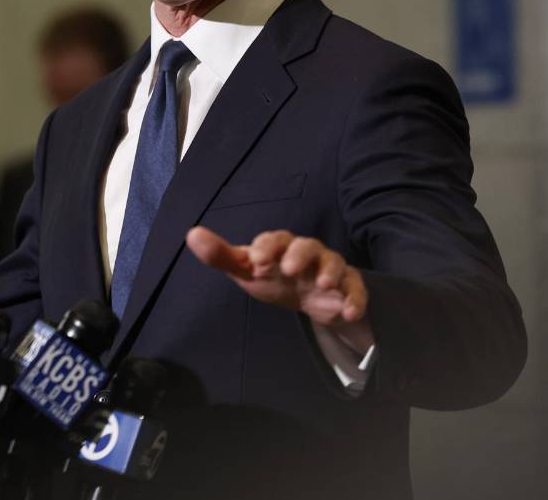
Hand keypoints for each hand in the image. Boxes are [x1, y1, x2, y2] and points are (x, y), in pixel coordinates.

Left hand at [186, 227, 373, 352]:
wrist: (309, 298)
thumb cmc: (273, 278)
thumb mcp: (247, 270)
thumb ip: (221, 255)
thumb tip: (192, 233)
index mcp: (281, 246)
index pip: (274, 239)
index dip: (266, 247)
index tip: (256, 261)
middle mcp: (308, 252)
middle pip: (307, 245)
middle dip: (299, 254)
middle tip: (289, 269)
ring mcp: (330, 268)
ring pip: (335, 263)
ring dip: (331, 272)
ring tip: (324, 285)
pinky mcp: (348, 287)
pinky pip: (355, 289)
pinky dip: (354, 300)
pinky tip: (348, 313)